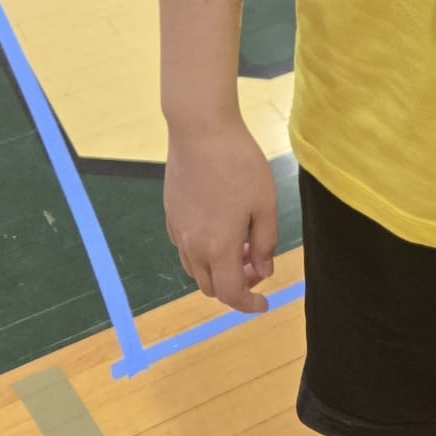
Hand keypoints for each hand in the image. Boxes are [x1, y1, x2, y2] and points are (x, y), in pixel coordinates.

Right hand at [164, 116, 278, 313]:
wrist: (200, 130)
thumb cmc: (239, 163)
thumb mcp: (264, 203)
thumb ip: (265, 242)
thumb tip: (262, 270)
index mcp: (218, 247)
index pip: (230, 293)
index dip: (248, 304)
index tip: (264, 304)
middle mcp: (192, 245)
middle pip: (210, 287)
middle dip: (236, 286)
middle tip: (257, 266)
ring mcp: (178, 230)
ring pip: (195, 270)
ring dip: (218, 270)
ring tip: (241, 246)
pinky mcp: (170, 215)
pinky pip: (185, 249)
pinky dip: (203, 253)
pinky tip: (220, 229)